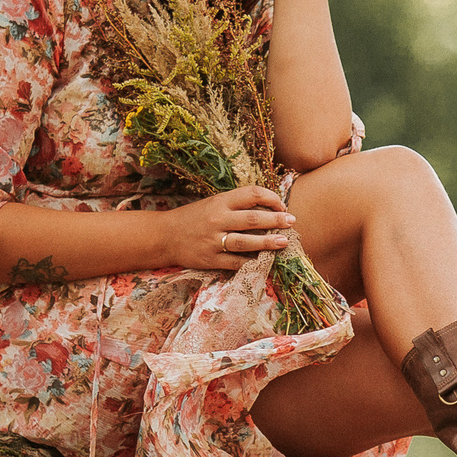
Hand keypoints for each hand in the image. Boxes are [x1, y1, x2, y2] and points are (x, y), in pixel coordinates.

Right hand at [162, 187, 295, 270]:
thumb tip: (270, 208)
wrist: (164, 236)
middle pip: (252, 219)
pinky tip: (265, 260)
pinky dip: (251, 262)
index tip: (281, 204)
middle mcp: (217, 220)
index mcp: (220, 202)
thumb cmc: (194, 218)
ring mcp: (213, 241)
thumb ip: (237, 205)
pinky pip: (235, 262)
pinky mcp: (210, 259)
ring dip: (268, 242)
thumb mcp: (213, 204)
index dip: (270, 198)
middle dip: (276, 220)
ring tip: (284, 241)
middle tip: (292, 221)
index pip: (251, 194)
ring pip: (246, 242)